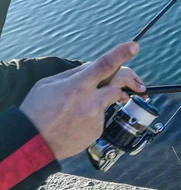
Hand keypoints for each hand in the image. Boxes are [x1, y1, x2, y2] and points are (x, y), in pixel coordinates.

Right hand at [20, 42, 141, 159]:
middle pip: (119, 84)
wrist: (33, 143)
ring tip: (79, 107)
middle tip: (138, 84)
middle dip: (130, 81)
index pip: (104, 66)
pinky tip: (76, 120)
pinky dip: (93, 116)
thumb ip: (75, 74)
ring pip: (109, 101)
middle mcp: (90, 101)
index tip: (134, 47)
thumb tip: (94, 68)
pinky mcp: (98, 130)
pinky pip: (101, 117)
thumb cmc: (37, 110)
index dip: (121, 55)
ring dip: (102, 99)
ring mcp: (96, 118)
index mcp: (77, 86)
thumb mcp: (49, 84)